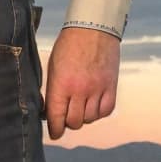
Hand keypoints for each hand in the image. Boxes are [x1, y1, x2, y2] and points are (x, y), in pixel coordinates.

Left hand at [44, 26, 120, 140]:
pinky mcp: (111, 86)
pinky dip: (98, 112)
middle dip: (67, 123)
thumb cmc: (68, 46)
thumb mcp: (53, 67)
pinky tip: (93, 105)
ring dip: (83, 117)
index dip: (54, 130)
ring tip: (79, 107)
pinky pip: (105, 111)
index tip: (54, 134)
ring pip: (90, 118)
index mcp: (61, 84)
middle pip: (74, 122)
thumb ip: (53, 90)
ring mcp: (97, 89)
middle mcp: (80, 90)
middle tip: (65, 117)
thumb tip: (49, 112)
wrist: (93, 28)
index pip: (56, 117)